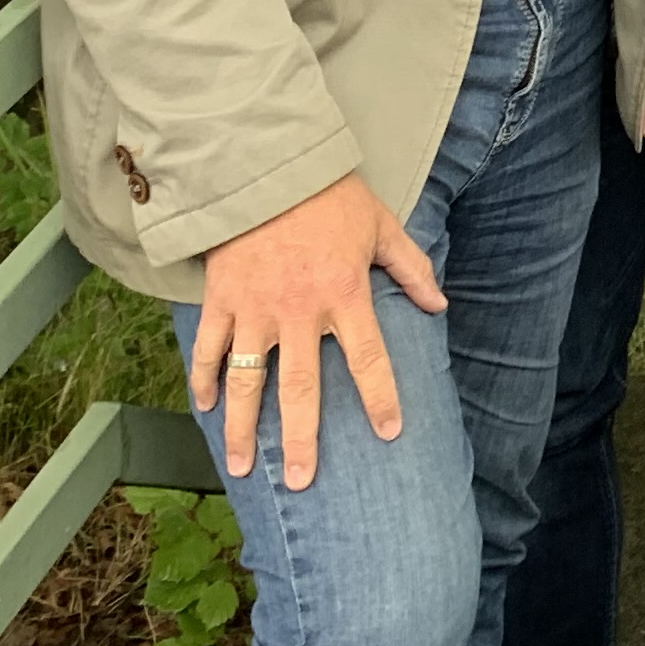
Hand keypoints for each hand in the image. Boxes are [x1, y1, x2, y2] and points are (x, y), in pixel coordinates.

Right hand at [189, 172, 445, 490]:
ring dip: (243, 427)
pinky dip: (204, 379)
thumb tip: (439, 304)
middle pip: (301, 388)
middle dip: (302, 440)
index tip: (388, 433)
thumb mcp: (380, 224)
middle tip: (301, 483)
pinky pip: (210, 348)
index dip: (380, 398)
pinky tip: (206, 409)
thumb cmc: (329, 195)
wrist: (267, 163)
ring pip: (247, 381)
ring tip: (242, 466)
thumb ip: (410, 267)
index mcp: (344, 293)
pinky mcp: (221, 298)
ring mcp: (255, 308)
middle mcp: (299, 310)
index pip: (369, 358)